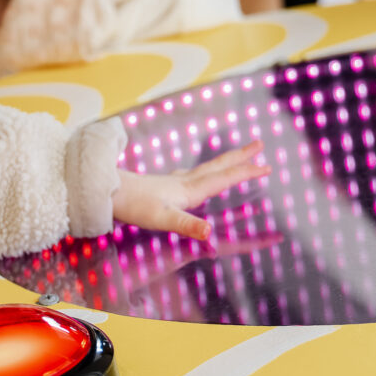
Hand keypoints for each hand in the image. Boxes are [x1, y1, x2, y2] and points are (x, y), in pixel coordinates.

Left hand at [111, 142, 266, 240]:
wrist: (108, 191)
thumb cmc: (134, 206)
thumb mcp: (163, 219)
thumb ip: (187, 225)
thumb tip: (210, 231)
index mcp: (190, 190)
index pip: (224, 179)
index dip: (246, 173)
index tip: (266, 166)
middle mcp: (185, 181)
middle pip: (219, 165)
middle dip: (241, 156)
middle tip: (260, 144)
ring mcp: (176, 181)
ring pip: (209, 167)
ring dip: (227, 161)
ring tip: (240, 155)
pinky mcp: (167, 184)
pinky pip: (197, 173)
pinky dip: (209, 170)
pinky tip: (201, 174)